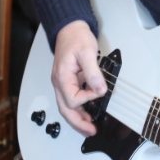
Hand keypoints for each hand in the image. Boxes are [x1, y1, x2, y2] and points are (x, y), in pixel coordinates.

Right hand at [51, 20, 107, 136]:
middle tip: (91, 131)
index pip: (72, 98)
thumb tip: (100, 89)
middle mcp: (59, 82)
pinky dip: (77, 109)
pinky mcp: (66, 81)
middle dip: (78, 123)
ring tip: (89, 127)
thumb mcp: (87, 53)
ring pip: (65, 107)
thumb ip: (93, 73)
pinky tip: (85, 113)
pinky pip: (69, 99)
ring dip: (77, 119)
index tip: (99, 92)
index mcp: (62, 76)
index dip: (88, 98)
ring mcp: (61, 82)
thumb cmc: (75, 37)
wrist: (69, 28)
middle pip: (65, 109)